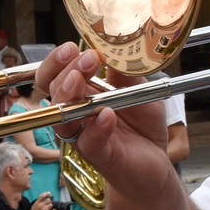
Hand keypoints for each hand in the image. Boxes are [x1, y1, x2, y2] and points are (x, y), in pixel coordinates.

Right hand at [26, 192, 53, 209]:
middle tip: (47, 203)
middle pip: (48, 200)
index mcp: (37, 202)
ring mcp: (44, 209)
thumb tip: (44, 196)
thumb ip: (39, 201)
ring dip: (50, 206)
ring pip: (51, 204)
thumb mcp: (34, 205)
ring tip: (47, 208)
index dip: (47, 193)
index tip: (49, 193)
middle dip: (49, 201)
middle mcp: (41, 205)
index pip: (43, 196)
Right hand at [36, 42, 167, 189]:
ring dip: (68, 95)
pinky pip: (89, 142)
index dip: (57, 60)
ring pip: (61, 117)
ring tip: (80, 80)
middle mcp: (75, 114)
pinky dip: (96, 127)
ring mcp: (84, 136)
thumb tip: (115, 50)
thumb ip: (128, 72)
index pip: (55, 74)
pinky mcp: (99, 156)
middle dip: (66, 70)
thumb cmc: (142, 126)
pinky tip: (107, 114)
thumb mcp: (141, 89)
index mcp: (81, 94)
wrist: (155, 161)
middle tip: (88, 59)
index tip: (73, 47)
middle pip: (53, 90)